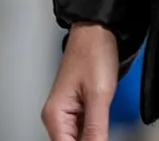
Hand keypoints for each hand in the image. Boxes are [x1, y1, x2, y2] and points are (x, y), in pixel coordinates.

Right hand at [41, 21, 117, 140]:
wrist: (97, 30)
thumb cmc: (93, 52)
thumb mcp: (99, 95)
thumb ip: (96, 128)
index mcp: (55, 115)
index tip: (100, 140)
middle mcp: (56, 116)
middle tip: (104, 133)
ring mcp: (66, 112)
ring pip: (78, 138)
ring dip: (92, 137)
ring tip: (103, 126)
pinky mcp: (77, 107)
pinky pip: (84, 129)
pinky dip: (94, 131)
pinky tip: (104, 127)